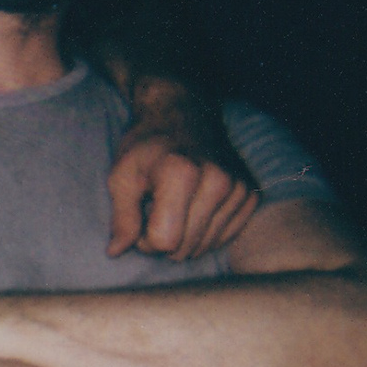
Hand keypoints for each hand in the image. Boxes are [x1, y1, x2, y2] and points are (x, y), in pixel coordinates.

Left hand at [107, 82, 258, 260]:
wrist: (184, 114)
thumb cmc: (147, 147)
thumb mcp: (122, 176)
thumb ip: (121, 217)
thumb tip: (115, 252)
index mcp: (181, 174)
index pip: (164, 242)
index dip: (145, 238)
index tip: (142, 216)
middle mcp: (218, 181)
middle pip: (185, 248)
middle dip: (164, 239)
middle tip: (156, 210)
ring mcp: (238, 188)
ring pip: (205, 247)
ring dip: (185, 236)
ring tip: (176, 206)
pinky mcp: (250, 195)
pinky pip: (224, 238)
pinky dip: (206, 231)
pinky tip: (196, 208)